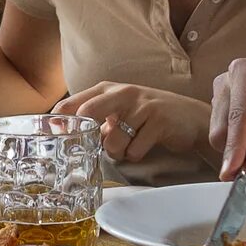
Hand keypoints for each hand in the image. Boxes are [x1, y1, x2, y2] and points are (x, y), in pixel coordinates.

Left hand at [53, 82, 208, 167]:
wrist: (189, 117)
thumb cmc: (146, 116)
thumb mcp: (118, 111)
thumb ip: (94, 119)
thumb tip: (63, 133)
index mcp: (107, 90)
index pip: (73, 103)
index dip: (60, 121)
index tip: (55, 137)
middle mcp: (123, 93)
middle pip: (89, 111)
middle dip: (87, 135)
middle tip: (93, 145)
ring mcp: (142, 106)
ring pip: (113, 140)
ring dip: (117, 152)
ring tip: (127, 147)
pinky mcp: (159, 121)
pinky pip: (135, 150)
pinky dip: (135, 155)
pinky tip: (143, 147)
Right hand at [209, 59, 245, 180]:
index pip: (238, 116)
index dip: (235, 145)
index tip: (232, 170)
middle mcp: (230, 80)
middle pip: (221, 129)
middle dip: (239, 150)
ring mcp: (225, 95)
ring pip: (219, 138)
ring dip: (241, 150)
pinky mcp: (224, 111)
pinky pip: (224, 141)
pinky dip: (241, 150)